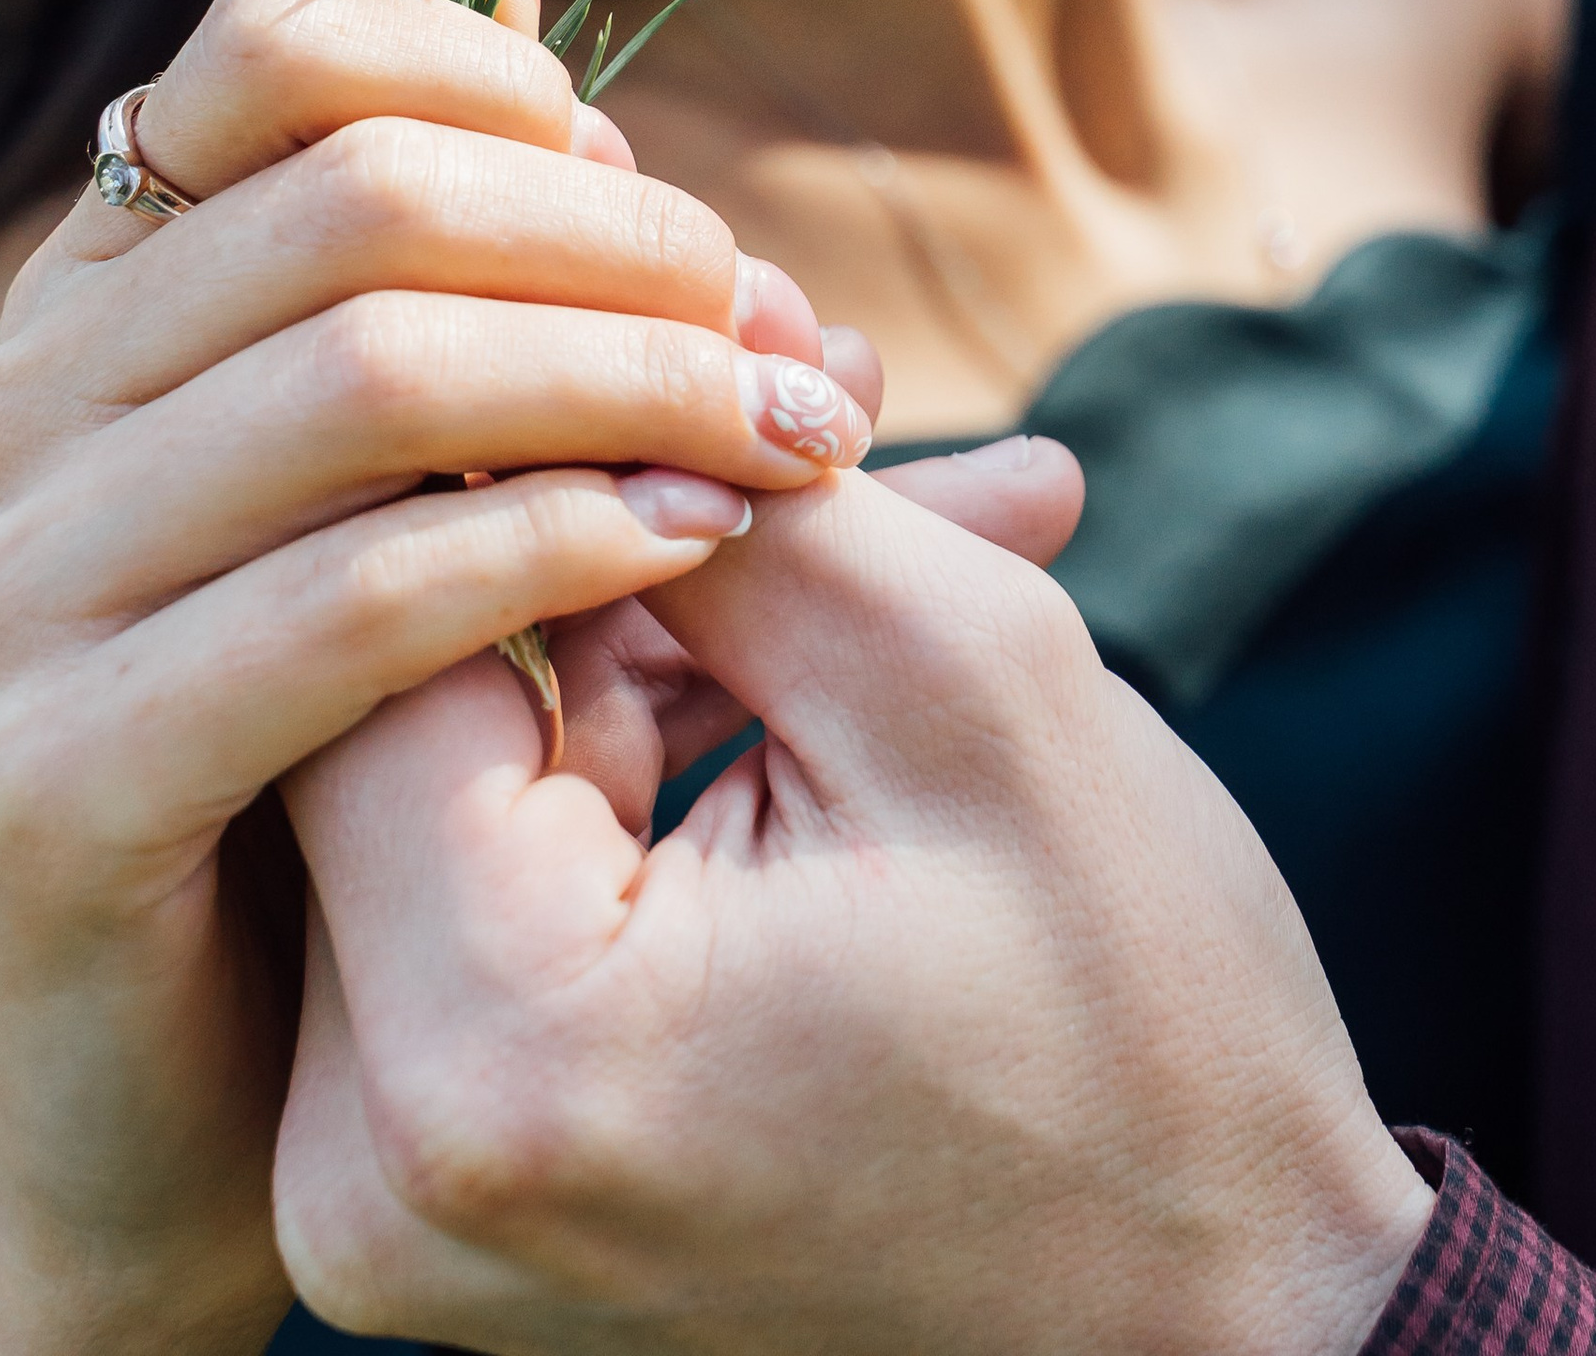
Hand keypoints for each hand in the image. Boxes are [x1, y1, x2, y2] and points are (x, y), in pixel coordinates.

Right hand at [0, 0, 870, 1355]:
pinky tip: (693, 555)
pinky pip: (345, 605)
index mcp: (112, 316)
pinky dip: (554, 550)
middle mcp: (35, 419)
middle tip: (774, 337)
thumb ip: (643, 451)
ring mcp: (22, 598)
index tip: (653, 189)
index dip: (492, 80)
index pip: (272, 59)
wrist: (166, 1122)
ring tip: (784, 438)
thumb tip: (853, 340)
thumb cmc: (351, 799)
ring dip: (625, 378)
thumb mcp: (495, 561)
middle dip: (620, 244)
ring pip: (366, 371)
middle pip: (360, 196)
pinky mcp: (61, 784)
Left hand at [276, 453, 1435, 1355]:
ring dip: (624, 618)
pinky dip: (625, 748)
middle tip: (786, 373)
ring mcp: (400, 1201)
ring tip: (838, 486)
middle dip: (588, 513)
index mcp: (494, 1058)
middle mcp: (376, 1173)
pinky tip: (796, 630)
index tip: (703, 338)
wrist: (1219, 1322)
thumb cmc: (1133, 1020)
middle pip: (383, 714)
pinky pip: (480, 888)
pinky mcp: (449, 1186)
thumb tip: (592, 346)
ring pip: (439, 783)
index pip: (376, 638)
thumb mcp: (962, 683)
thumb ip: (742, 503)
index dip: (542, 447)